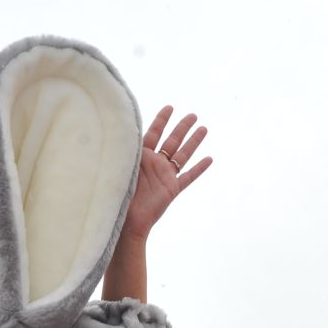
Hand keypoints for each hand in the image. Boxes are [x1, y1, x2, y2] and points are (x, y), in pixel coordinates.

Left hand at [124, 106, 211, 241]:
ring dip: (194, 141)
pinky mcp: (172, 189)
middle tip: (193, 115)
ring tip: (204, 128)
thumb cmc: (118, 193)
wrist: (126, 219)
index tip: (170, 107)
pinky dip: (199, 168)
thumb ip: (128, 148)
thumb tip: (124, 127)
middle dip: (182, 127)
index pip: (154, 132)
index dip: (162, 119)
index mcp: (141, 156)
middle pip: (172, 140)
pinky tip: (209, 159)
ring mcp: (165, 176)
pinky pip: (189, 176)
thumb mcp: (122, 165)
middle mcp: (155, 164)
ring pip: (183, 154)